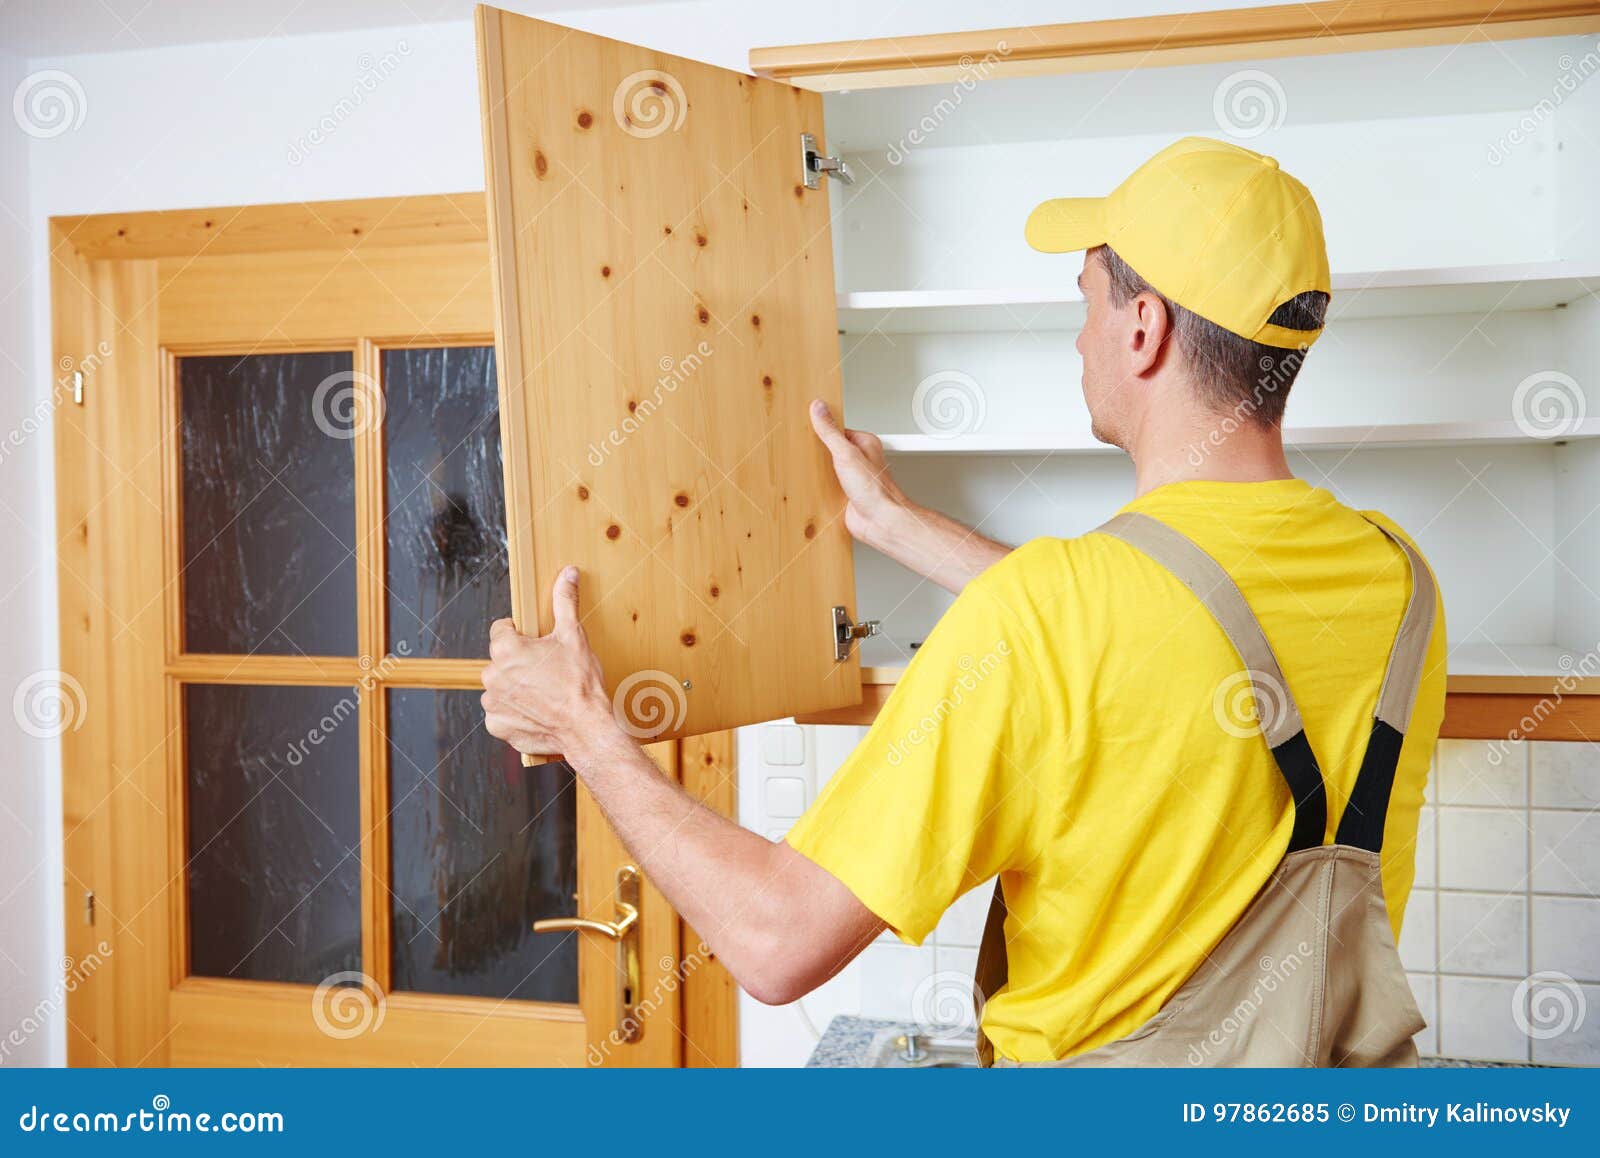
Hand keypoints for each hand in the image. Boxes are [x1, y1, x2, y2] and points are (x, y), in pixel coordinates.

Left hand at [482, 566, 618, 757]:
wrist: (586, 728)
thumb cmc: (580, 684)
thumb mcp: (573, 636)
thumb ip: (564, 601)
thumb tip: (568, 573)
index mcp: (505, 649)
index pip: (501, 629)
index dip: (521, 634)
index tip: (536, 644)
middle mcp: (492, 675)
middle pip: (501, 659)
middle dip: (519, 662)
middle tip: (546, 670)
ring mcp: (493, 702)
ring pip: (500, 686)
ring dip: (516, 687)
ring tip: (543, 692)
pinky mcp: (497, 725)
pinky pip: (502, 712)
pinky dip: (515, 712)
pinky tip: (537, 710)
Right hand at [808, 399, 912, 547]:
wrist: (880, 522)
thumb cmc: (875, 490)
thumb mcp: (846, 453)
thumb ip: (830, 431)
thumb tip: (819, 408)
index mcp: (864, 444)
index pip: (837, 429)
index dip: (821, 429)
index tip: (806, 426)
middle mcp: (860, 460)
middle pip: (831, 449)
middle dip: (818, 452)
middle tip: (804, 449)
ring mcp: (852, 478)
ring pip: (828, 469)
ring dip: (818, 472)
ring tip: (806, 469)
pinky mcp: (845, 494)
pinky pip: (827, 486)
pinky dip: (819, 487)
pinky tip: (811, 487)